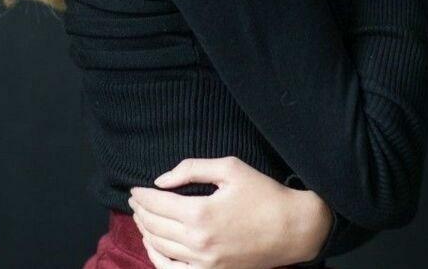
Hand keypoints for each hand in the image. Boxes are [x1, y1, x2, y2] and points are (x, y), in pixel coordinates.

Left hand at [128, 156, 331, 267]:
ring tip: (141, 218)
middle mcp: (198, 242)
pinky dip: (159, 260)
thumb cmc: (263, 193)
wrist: (292, 228)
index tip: (134, 188)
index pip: (158, 204)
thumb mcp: (229, 168)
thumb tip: (161, 180)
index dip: (143, 195)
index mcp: (200, 213)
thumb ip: (192, 169)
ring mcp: (204, 263)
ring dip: (146, 232)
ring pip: (161, 248)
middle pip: (155, 226)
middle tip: (135, 200)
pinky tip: (153, 246)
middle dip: (141, 211)